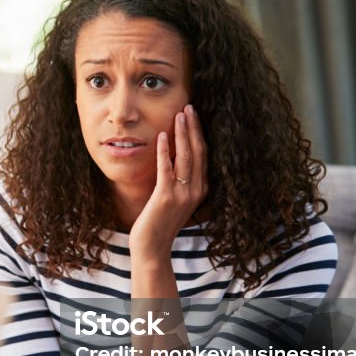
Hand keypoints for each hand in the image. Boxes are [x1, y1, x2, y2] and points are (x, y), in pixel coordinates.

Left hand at [129, 105, 208, 255]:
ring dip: (182, 134)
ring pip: (185, 157)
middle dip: (193, 127)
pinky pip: (166, 168)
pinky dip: (164, 151)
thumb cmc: (160, 223)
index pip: (203, 155)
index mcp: (200, 189)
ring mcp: (182, 194)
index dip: (199, 134)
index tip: (193, 116)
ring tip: (179, 115)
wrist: (152, 248)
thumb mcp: (175, 199)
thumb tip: (174, 157)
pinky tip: (161, 136)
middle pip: (198, 152)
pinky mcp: (165, 197)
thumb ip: (179, 180)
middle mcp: (195, 190)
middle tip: (188, 107)